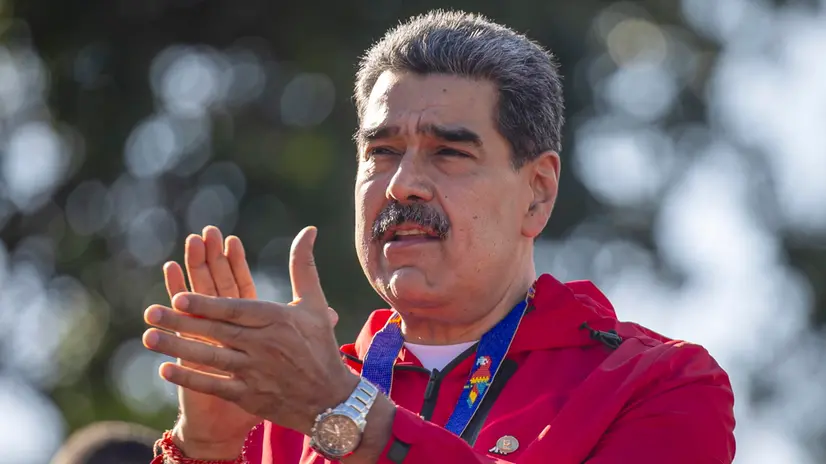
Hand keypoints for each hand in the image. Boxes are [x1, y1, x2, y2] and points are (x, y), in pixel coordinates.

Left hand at [144, 226, 351, 434]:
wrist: (330, 399)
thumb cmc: (320, 346)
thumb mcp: (314, 303)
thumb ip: (303, 266)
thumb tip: (308, 230)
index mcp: (277, 319)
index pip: (235, 309)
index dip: (206, 303)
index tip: (178, 296)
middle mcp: (264, 345)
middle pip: (217, 331)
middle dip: (181, 322)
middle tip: (151, 313)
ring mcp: (255, 372)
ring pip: (211, 357)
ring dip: (178, 347)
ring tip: (148, 337)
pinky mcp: (249, 396)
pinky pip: (214, 386)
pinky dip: (190, 379)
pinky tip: (165, 370)